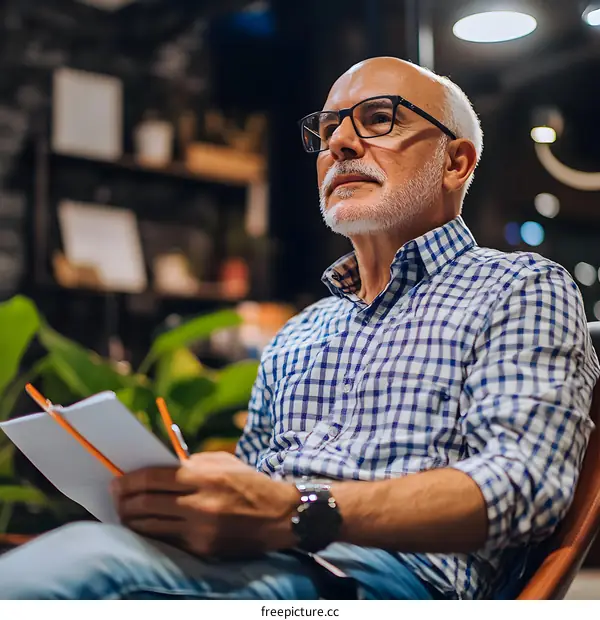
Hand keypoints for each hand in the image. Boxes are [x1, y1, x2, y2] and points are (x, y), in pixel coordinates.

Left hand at [112, 452, 299, 557]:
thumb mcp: (222, 462)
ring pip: (151, 526)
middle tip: (115, 497)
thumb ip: (191, 464)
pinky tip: (145, 526)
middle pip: (146, 503)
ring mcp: (200, 529)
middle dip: (124, 500)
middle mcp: (200, 503)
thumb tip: (155, 468)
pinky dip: (151, 533)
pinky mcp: (203, 548)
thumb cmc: (248, 482)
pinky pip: (167, 540)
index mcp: (204, 476)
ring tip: (124, 512)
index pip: (153, 478)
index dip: (129, 480)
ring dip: (132, 519)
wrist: (280, 515)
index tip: (117, 481)